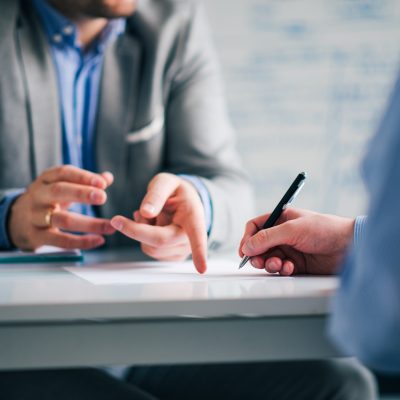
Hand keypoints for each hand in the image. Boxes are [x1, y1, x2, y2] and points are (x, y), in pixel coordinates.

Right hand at [8, 165, 115, 249]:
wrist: (16, 221)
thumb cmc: (48, 200)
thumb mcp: (62, 186)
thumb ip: (85, 182)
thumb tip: (108, 177)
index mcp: (46, 180)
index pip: (63, 173)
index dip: (83, 177)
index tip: (103, 183)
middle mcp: (39, 196)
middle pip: (58, 191)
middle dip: (82, 193)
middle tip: (103, 197)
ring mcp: (36, 216)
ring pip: (62, 219)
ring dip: (90, 224)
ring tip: (110, 226)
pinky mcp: (37, 236)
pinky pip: (61, 241)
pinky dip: (82, 241)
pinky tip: (99, 240)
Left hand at [111, 173, 207, 273]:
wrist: (181, 201)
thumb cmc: (175, 191)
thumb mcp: (166, 182)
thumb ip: (156, 194)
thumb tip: (146, 213)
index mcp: (193, 215)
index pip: (197, 235)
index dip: (199, 252)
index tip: (202, 268)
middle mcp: (191, 236)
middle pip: (160, 240)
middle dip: (136, 229)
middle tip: (125, 217)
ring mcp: (183, 249)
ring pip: (151, 248)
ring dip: (141, 231)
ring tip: (149, 216)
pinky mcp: (172, 256)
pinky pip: (150, 251)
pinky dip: (144, 238)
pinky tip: (152, 226)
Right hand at [239, 208, 354, 275]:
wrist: (349, 246)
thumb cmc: (324, 229)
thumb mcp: (292, 230)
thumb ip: (267, 238)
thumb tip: (247, 247)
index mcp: (281, 219)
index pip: (256, 227)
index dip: (248, 238)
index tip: (245, 251)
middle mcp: (283, 234)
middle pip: (259, 246)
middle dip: (257, 255)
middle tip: (259, 262)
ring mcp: (290, 249)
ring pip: (268, 258)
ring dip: (270, 263)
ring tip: (278, 264)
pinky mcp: (297, 264)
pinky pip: (280, 268)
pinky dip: (282, 269)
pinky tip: (290, 268)